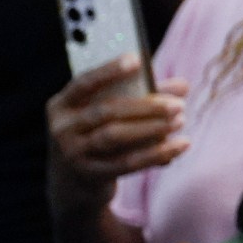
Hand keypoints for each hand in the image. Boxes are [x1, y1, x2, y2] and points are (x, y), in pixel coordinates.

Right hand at [46, 54, 187, 207]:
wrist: (72, 182)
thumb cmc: (95, 135)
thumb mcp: (107, 113)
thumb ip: (141, 95)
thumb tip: (181, 86)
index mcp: (61, 105)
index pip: (84, 83)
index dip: (109, 71)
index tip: (137, 59)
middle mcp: (61, 129)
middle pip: (106, 111)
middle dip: (145, 106)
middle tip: (178, 104)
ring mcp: (72, 153)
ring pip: (114, 136)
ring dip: (151, 127)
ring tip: (180, 121)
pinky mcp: (89, 175)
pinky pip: (127, 162)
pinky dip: (157, 153)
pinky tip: (182, 144)